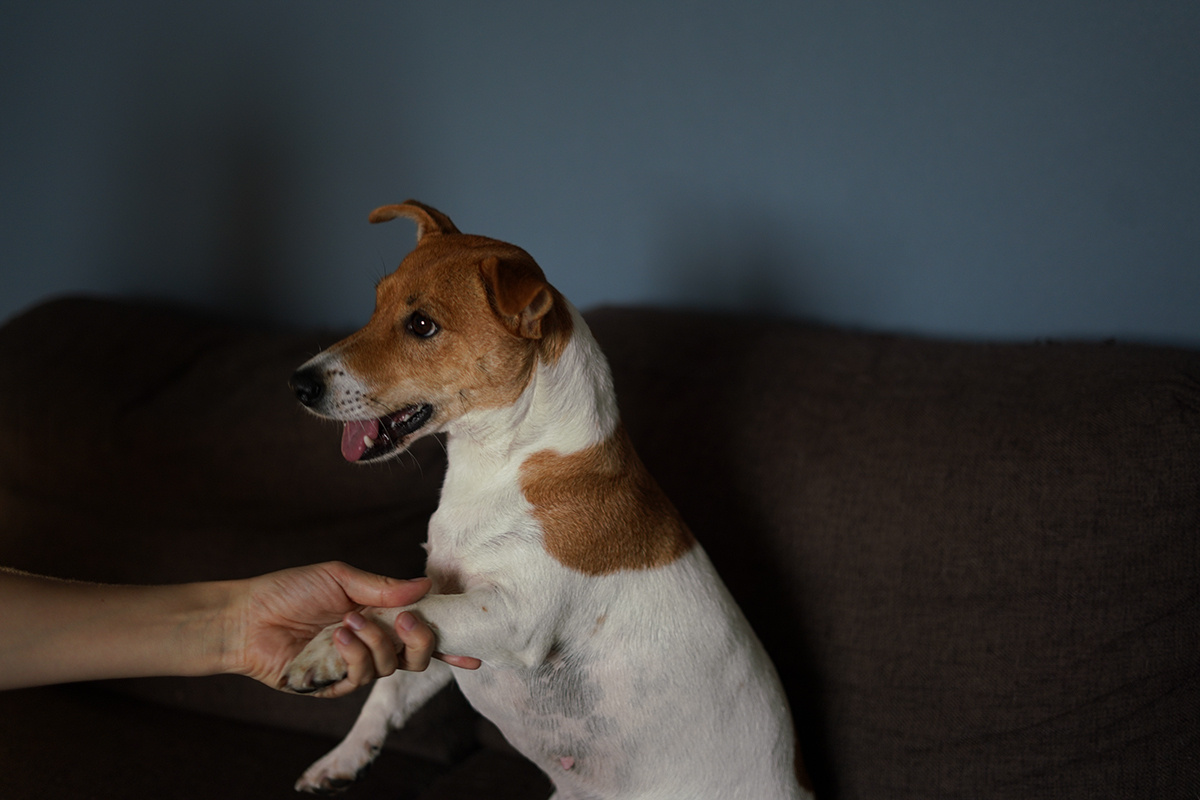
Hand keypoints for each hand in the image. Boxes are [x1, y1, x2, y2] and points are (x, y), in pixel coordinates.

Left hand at [224, 562, 479, 697]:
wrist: (247, 615)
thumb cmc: (289, 591)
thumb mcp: (341, 578)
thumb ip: (384, 587)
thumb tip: (426, 585)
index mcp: (379, 617)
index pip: (420, 630)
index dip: (448, 640)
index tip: (474, 648)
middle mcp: (372, 644)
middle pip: (417, 656)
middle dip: (422, 639)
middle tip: (408, 619)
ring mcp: (354, 666)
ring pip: (392, 666)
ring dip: (377, 643)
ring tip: (350, 621)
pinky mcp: (333, 685)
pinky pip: (361, 677)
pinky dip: (356, 655)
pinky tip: (339, 636)